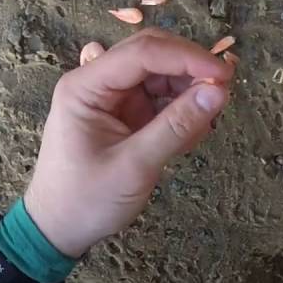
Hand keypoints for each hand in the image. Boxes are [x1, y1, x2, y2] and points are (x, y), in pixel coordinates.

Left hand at [25, 29, 233, 257]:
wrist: (58, 230)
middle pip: (151, 54)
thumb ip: (177, 126)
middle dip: (189, 68)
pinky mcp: (124, 113)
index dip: (186, 57)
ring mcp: (111, 97)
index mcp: (85, 85)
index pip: (142, 52)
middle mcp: (97, 81)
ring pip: (159, 74)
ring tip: (204, 124)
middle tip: (223, 92)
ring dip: (187, 91)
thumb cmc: (86, 200)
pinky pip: (159, 98)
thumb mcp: (134, 165)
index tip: (224, 74)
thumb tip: (219, 91)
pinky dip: (180, 110)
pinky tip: (191, 134)